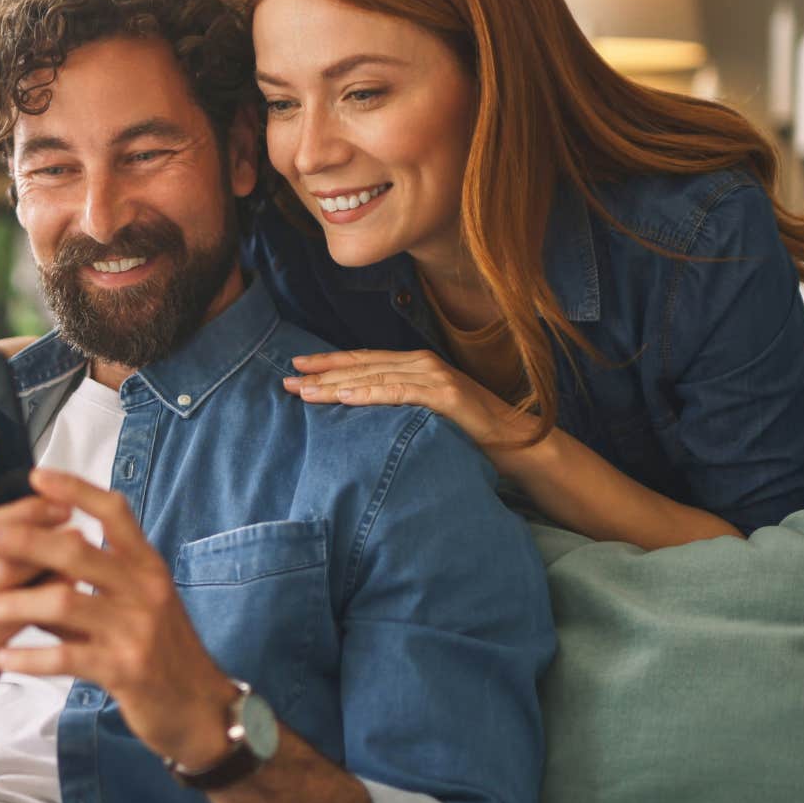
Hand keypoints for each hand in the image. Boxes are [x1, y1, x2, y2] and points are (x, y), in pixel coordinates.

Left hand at [0, 469, 237, 770]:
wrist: (197, 706)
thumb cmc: (160, 650)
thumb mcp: (132, 606)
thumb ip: (83, 584)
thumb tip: (24, 561)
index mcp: (147, 565)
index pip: (114, 512)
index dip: (76, 490)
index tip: (36, 475)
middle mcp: (145, 589)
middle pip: (77, 551)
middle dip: (22, 540)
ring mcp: (136, 629)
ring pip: (64, 603)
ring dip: (14, 603)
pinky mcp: (125, 669)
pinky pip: (66, 658)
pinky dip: (29, 657)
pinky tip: (1, 657)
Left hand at [282, 349, 532, 450]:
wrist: (517, 442)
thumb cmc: (470, 432)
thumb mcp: (428, 413)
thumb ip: (401, 404)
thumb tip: (362, 412)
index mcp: (416, 365)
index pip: (364, 361)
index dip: (329, 363)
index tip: (297, 367)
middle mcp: (422, 363)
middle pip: (362, 366)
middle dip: (322, 372)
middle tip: (286, 378)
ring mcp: (434, 376)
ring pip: (373, 377)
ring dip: (335, 384)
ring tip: (303, 391)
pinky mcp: (444, 394)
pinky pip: (397, 393)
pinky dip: (368, 393)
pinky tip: (343, 397)